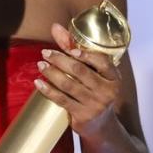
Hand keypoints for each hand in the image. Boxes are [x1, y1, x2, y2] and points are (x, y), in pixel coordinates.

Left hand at [35, 22, 123, 139]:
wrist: (101, 125)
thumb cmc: (94, 91)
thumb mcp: (93, 72)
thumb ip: (75, 48)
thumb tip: (55, 27)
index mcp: (114, 77)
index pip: (102, 61)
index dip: (85, 53)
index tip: (69, 49)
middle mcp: (107, 91)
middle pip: (80, 70)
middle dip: (60, 60)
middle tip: (45, 53)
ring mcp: (95, 104)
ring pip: (69, 84)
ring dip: (52, 73)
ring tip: (40, 65)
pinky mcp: (82, 116)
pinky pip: (62, 99)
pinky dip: (48, 90)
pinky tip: (38, 83)